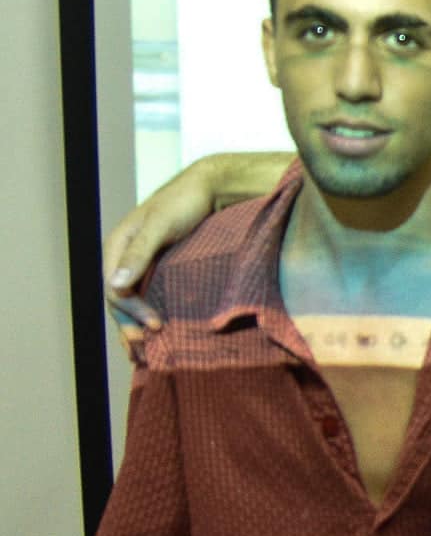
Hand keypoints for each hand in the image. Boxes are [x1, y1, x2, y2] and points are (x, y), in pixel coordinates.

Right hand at [103, 158, 224, 337]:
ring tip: (146, 348)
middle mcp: (125, 255)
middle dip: (129, 323)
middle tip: (144, 348)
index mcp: (118, 245)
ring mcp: (142, 261)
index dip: (130, 311)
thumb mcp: (161, 225)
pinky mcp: (160, 264)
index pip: (113, 288)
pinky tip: (159, 327)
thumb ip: (139, 254)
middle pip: (119, 297)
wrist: (211, 187)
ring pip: (133, 298)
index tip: (155, 326)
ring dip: (136, 322)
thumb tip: (114, 286)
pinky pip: (149, 291)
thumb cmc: (185, 202)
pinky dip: (149, 310)